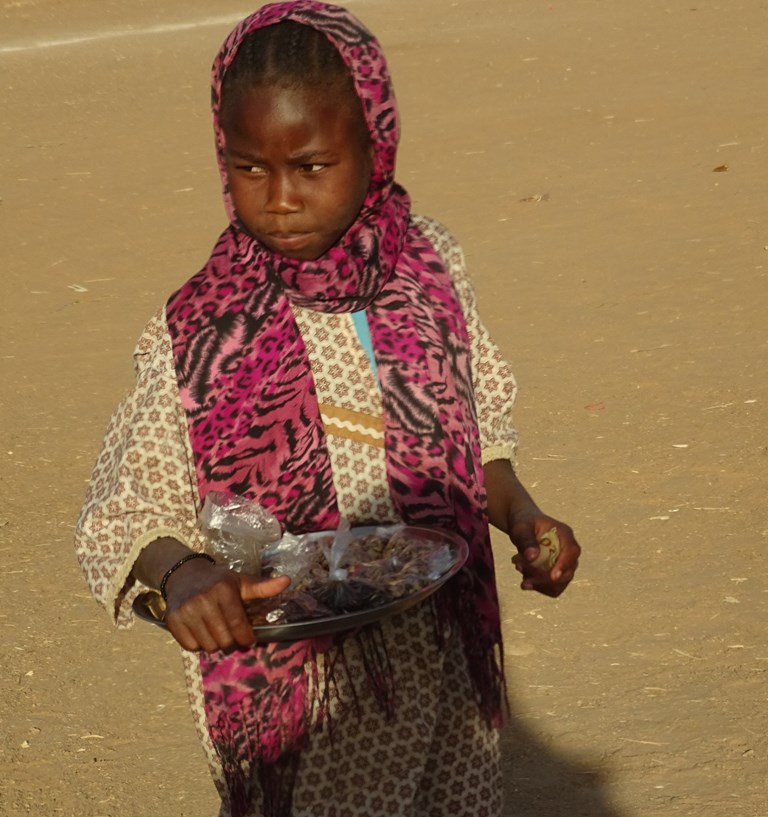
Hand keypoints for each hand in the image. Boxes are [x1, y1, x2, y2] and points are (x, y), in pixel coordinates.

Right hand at [163, 559, 289, 651]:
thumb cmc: (218, 581)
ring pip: (208, 646)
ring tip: (216, 631)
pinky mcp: (172, 620)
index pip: (238, 624)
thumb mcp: (241, 581)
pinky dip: (198, 644)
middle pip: (223, 639)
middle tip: (231, 634)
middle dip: (231, 641)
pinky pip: (190, 647)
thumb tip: (287, 581)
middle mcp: (203, 599)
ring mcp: (186, 611)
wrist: (183, 575)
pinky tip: (201, 631)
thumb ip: (264, 586)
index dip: (246, 637)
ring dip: (215, 643)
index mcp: (223, 589)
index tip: (248, 639)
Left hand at [508, 511, 580, 597]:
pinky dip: (539, 587)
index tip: (552, 576)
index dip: (564, 565)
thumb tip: (532, 557)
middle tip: (519, 567)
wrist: (522, 528)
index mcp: (564, 534)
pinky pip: (553, 588)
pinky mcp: (557, 573)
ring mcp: (564, 563)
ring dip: (539, 583)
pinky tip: (525, 579)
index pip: (572, 551)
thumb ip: (526, 539)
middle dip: (543, 577)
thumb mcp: (521, 528)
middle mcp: (568, 550)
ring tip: (519, 568)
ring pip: (560, 584)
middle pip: (567, 572)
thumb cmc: (523, 523)